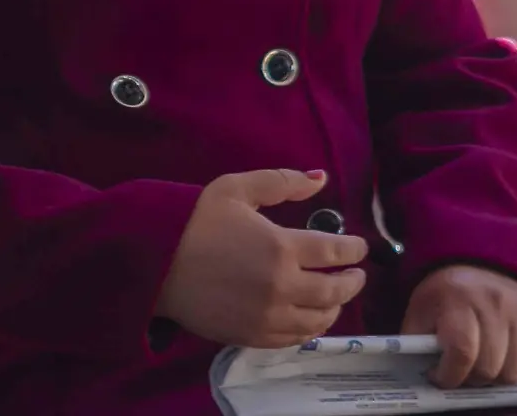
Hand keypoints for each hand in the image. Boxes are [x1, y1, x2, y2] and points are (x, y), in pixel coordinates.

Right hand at [158, 169, 369, 347]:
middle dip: (352, 282)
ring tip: (336, 298)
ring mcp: (268, 316)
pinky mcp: (252, 335)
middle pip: (334, 291)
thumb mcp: (236, 188)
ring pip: (319, 320)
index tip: (359, 248)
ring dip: (335, 308)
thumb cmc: (196, 221)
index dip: (353, 250)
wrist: (157, 262)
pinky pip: (294, 338)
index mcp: (282, 247)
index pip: (335, 252)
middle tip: (356, 275)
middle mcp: (282, 286)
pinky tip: (309, 318)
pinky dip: (309, 329)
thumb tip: (321, 178)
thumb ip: (282, 182)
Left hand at [401, 264, 516, 388]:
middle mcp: (496, 306)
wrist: (480, 264)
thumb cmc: (445, 293)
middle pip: (489, 367)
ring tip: (482, 365)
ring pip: (513, 371)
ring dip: (496, 378)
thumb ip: (416, 341)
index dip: (450, 374)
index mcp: (459, 301)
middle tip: (461, 372)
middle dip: (470, 378)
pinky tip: (505, 360)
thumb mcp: (420, 310)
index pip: (462, 351)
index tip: (439, 376)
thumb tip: (420, 372)